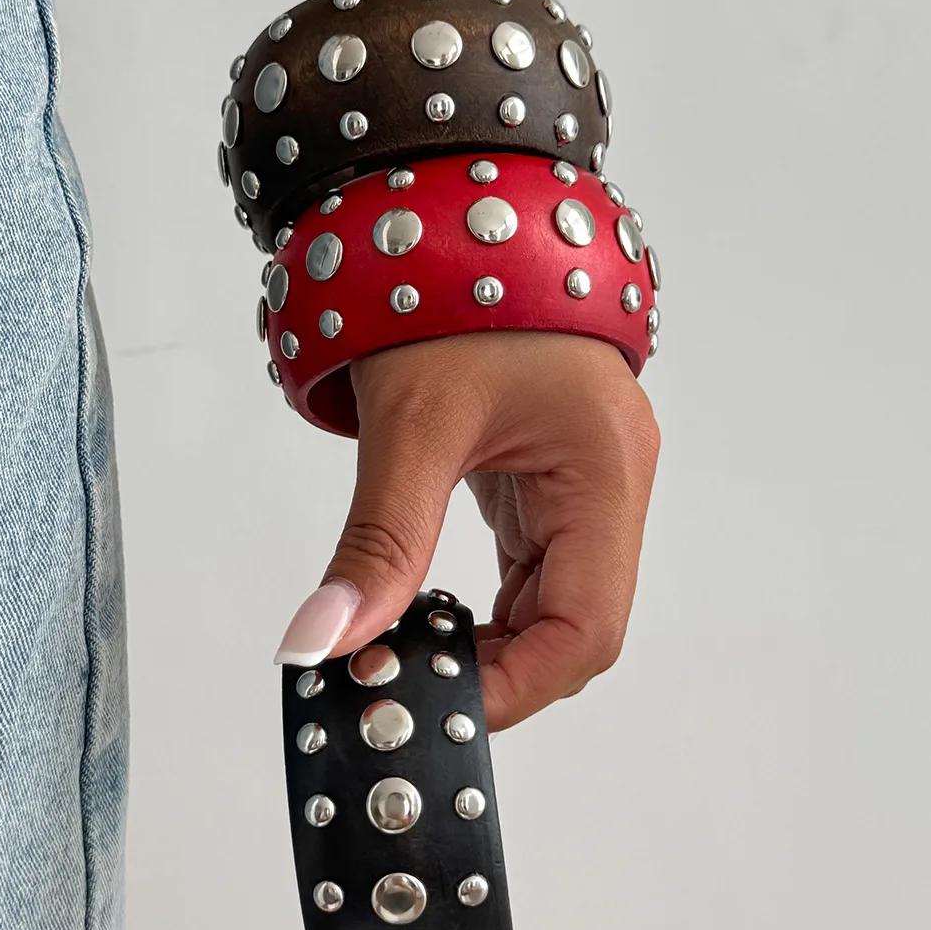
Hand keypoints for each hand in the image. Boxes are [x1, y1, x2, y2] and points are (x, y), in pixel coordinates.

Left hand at [273, 330, 659, 730]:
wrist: (460, 222)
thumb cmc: (455, 295)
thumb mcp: (411, 426)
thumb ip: (375, 543)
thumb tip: (322, 641)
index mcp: (604, 469)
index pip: (589, 624)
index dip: (519, 684)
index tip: (440, 708)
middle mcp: (608, 483)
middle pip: (575, 623)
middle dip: (497, 669)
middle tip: (411, 687)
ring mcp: (582, 482)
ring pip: (551, 601)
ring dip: (487, 641)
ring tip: (410, 657)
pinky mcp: (547, 478)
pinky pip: (529, 566)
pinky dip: (483, 605)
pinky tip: (428, 615)